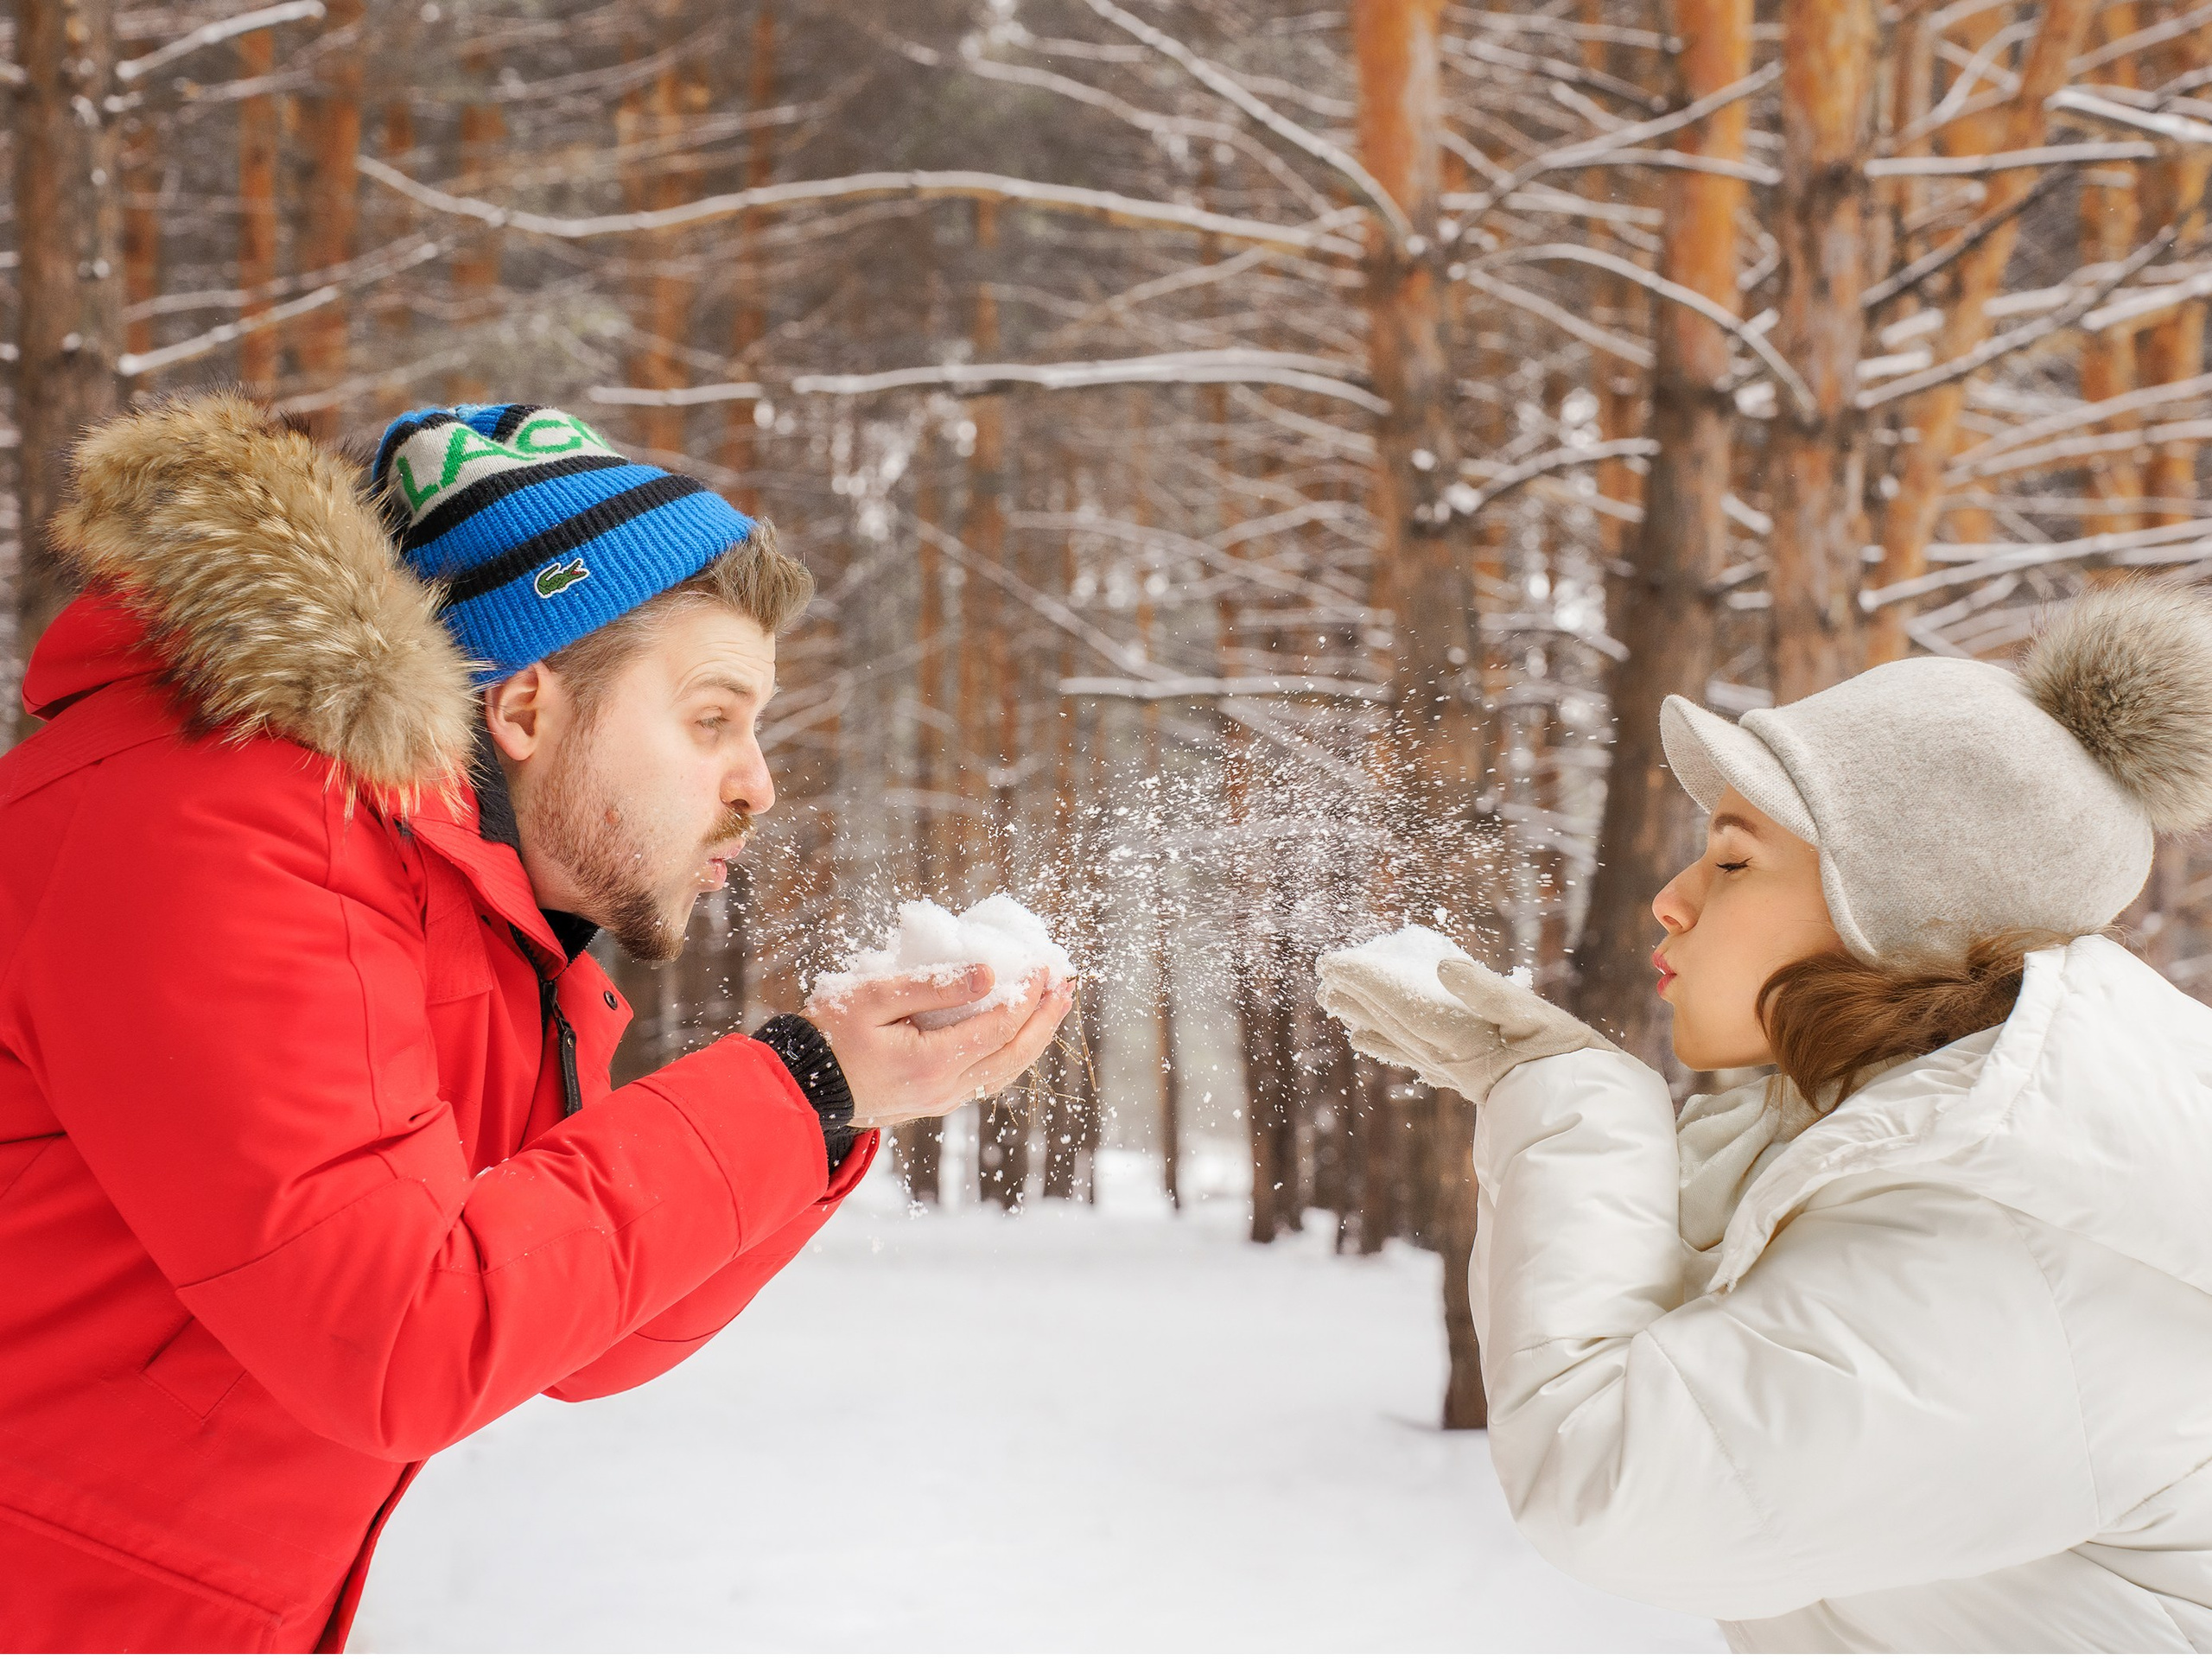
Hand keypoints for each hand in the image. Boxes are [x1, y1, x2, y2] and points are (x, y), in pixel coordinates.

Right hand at [805, 966, 1074, 1128]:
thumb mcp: (874, 997)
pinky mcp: (932, 1102)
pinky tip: (1015, 1034)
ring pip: (1003, 1073)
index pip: (999, 1026)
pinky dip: (1009, 1054)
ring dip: (1033, 1039)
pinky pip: (985, 1080)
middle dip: (1045, 1020)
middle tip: (1068, 986)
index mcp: (932, 1061)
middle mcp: (944, 1089)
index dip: (1027, 995)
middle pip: (1013, 1055)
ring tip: (1053, 1008)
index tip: (1044, 965)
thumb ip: (932, 985)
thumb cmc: (827, 1034)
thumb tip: (989, 974)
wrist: (798, 1088)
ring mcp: (939, 1101)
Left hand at [1317, 925, 1613, 1105]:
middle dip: (1356, 996)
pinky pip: (1412, 1056)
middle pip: (1389, 1020)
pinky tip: (1370, 1041)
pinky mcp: (1464, 1078)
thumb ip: (1490, 993)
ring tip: (1337, 1005)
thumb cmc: (1566, 1062)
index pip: (1399, 1001)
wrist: (1582, 1117)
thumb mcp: (1536, 1017)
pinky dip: (1386, 1044)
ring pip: (1397, 1039)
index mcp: (1457, 1034)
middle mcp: (1445, 1054)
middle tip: (1324, 976)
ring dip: (1365, 1018)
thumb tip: (1445, 966)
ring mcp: (1452, 1069)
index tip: (1333, 962)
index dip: (1364, 980)